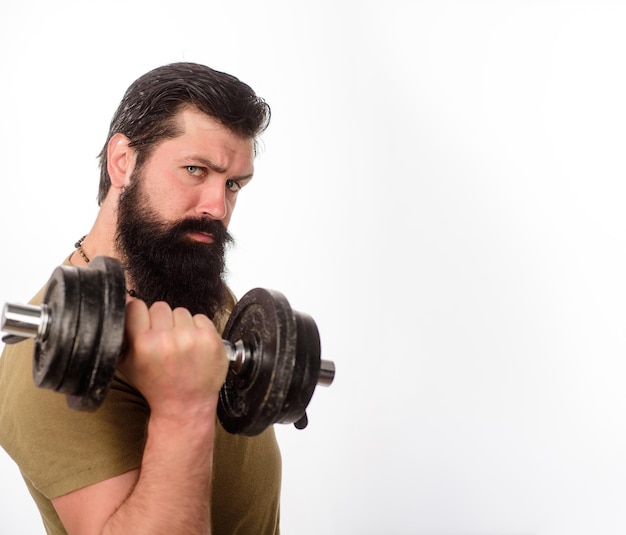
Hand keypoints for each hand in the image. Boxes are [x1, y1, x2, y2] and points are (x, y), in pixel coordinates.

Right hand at [119, 299, 227, 418]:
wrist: (186, 404)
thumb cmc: (156, 384)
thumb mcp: (126, 363)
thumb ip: (122, 333)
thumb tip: (122, 300)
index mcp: (142, 344)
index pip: (136, 306)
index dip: (140, 315)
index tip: (145, 325)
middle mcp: (166, 340)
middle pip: (160, 307)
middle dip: (161, 321)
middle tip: (164, 341)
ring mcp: (190, 338)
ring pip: (181, 311)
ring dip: (180, 325)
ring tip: (180, 345)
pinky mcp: (210, 338)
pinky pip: (200, 317)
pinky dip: (198, 328)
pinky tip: (194, 346)